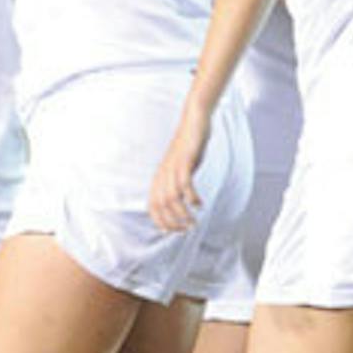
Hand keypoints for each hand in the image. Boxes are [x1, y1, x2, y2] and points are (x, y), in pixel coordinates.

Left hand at [150, 98, 210, 231]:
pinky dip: (191, 198)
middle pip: (160, 206)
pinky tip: (200, 203)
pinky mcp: (184, 161)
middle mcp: (163, 174)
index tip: (175, 232)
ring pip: (171, 199)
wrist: (194, 120)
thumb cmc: (189, 145)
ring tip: (194, 222)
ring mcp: (173, 168)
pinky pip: (184, 184)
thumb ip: (178, 182)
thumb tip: (182, 200)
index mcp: (159, 177)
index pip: (152, 207)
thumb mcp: (182, 167)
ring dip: (182, 215)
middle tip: (187, 230)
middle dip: (172, 223)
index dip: (161, 222)